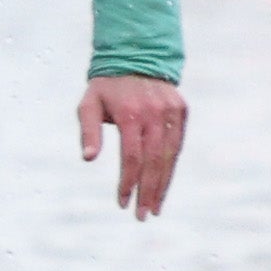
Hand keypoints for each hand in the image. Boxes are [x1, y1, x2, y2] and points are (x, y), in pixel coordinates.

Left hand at [78, 74, 187, 219]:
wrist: (135, 55)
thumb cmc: (105, 87)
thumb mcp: (88, 104)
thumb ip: (89, 131)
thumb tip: (88, 158)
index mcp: (129, 113)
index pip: (131, 157)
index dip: (128, 182)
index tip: (122, 202)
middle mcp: (154, 113)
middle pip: (154, 161)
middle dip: (148, 191)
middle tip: (142, 215)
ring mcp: (171, 112)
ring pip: (170, 156)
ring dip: (164, 185)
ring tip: (155, 208)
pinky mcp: (181, 111)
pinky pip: (178, 145)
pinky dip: (172, 166)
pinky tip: (165, 184)